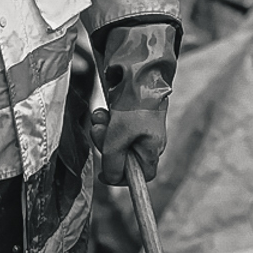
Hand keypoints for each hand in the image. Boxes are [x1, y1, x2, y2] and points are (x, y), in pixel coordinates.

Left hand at [95, 18, 178, 186]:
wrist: (137, 74)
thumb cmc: (133, 108)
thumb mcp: (118, 140)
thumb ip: (113, 162)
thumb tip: (110, 178)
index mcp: (152, 149)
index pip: (142, 175)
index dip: (123, 178)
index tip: (105, 175)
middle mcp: (147, 140)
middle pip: (122, 156)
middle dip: (106, 145)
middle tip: (100, 132)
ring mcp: (138, 127)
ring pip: (114, 139)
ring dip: (103, 130)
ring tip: (100, 116)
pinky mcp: (128, 115)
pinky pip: (113, 125)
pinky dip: (105, 120)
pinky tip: (103, 111)